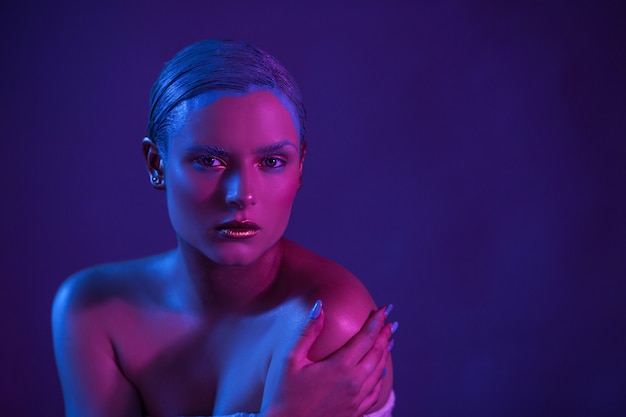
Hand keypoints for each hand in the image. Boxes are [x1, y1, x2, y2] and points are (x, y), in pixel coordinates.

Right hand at [263, 301, 394, 416]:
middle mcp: (353, 382)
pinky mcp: (356, 412)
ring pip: (379, 372)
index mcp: (339, 366)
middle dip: (385, 335)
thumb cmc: (285, 395)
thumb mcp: (291, 360)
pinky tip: (382, 372)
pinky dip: (381, 377)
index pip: (365, 338)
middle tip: (390, 321)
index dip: (377, 322)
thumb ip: (308, 332)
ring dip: (385, 353)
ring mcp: (357, 399)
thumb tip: (319, 307)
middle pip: (376, 353)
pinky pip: (375, 392)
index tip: (384, 310)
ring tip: (389, 341)